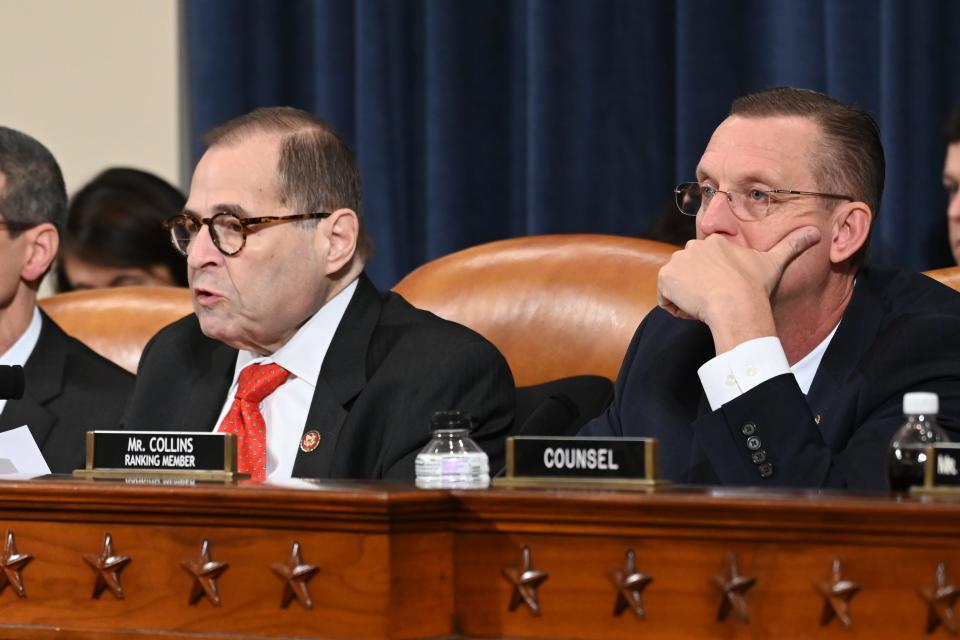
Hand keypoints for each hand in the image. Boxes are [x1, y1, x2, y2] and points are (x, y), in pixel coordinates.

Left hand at [657, 226, 820, 349]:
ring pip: (677, 286)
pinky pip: (665, 298)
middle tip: (718, 301)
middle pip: (690, 274)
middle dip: (699, 290)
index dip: (715, 283)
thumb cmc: (755, 287)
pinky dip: (676, 308)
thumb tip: (816, 232)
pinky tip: (694, 311)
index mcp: (715, 242)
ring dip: (688, 300)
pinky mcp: (665, 277)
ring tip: (707, 307)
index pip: (706, 265)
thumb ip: (793, 245)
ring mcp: (677, 261)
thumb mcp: (775, 262)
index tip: (727, 293)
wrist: (735, 304)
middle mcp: (692, 247)